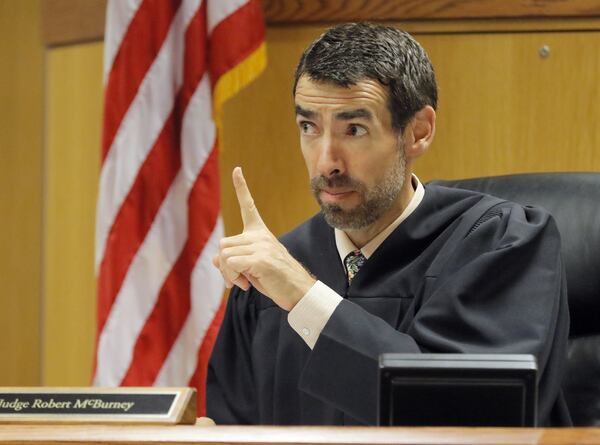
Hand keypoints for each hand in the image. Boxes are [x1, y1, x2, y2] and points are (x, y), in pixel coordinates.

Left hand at [213, 167, 315, 310]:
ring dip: (227, 273)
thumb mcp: (251, 268)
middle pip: (223, 244)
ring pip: (224, 255)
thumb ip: (234, 260)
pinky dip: (232, 277)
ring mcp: (261, 246)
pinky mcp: (260, 259)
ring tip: (242, 282)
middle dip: (224, 265)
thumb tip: (215, 259)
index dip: (241, 187)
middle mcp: (260, 236)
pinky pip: (231, 264)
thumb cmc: (276, 280)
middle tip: (236, 279)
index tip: (236, 169)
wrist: (298, 291)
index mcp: (260, 233)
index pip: (249, 206)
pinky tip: (246, 284)